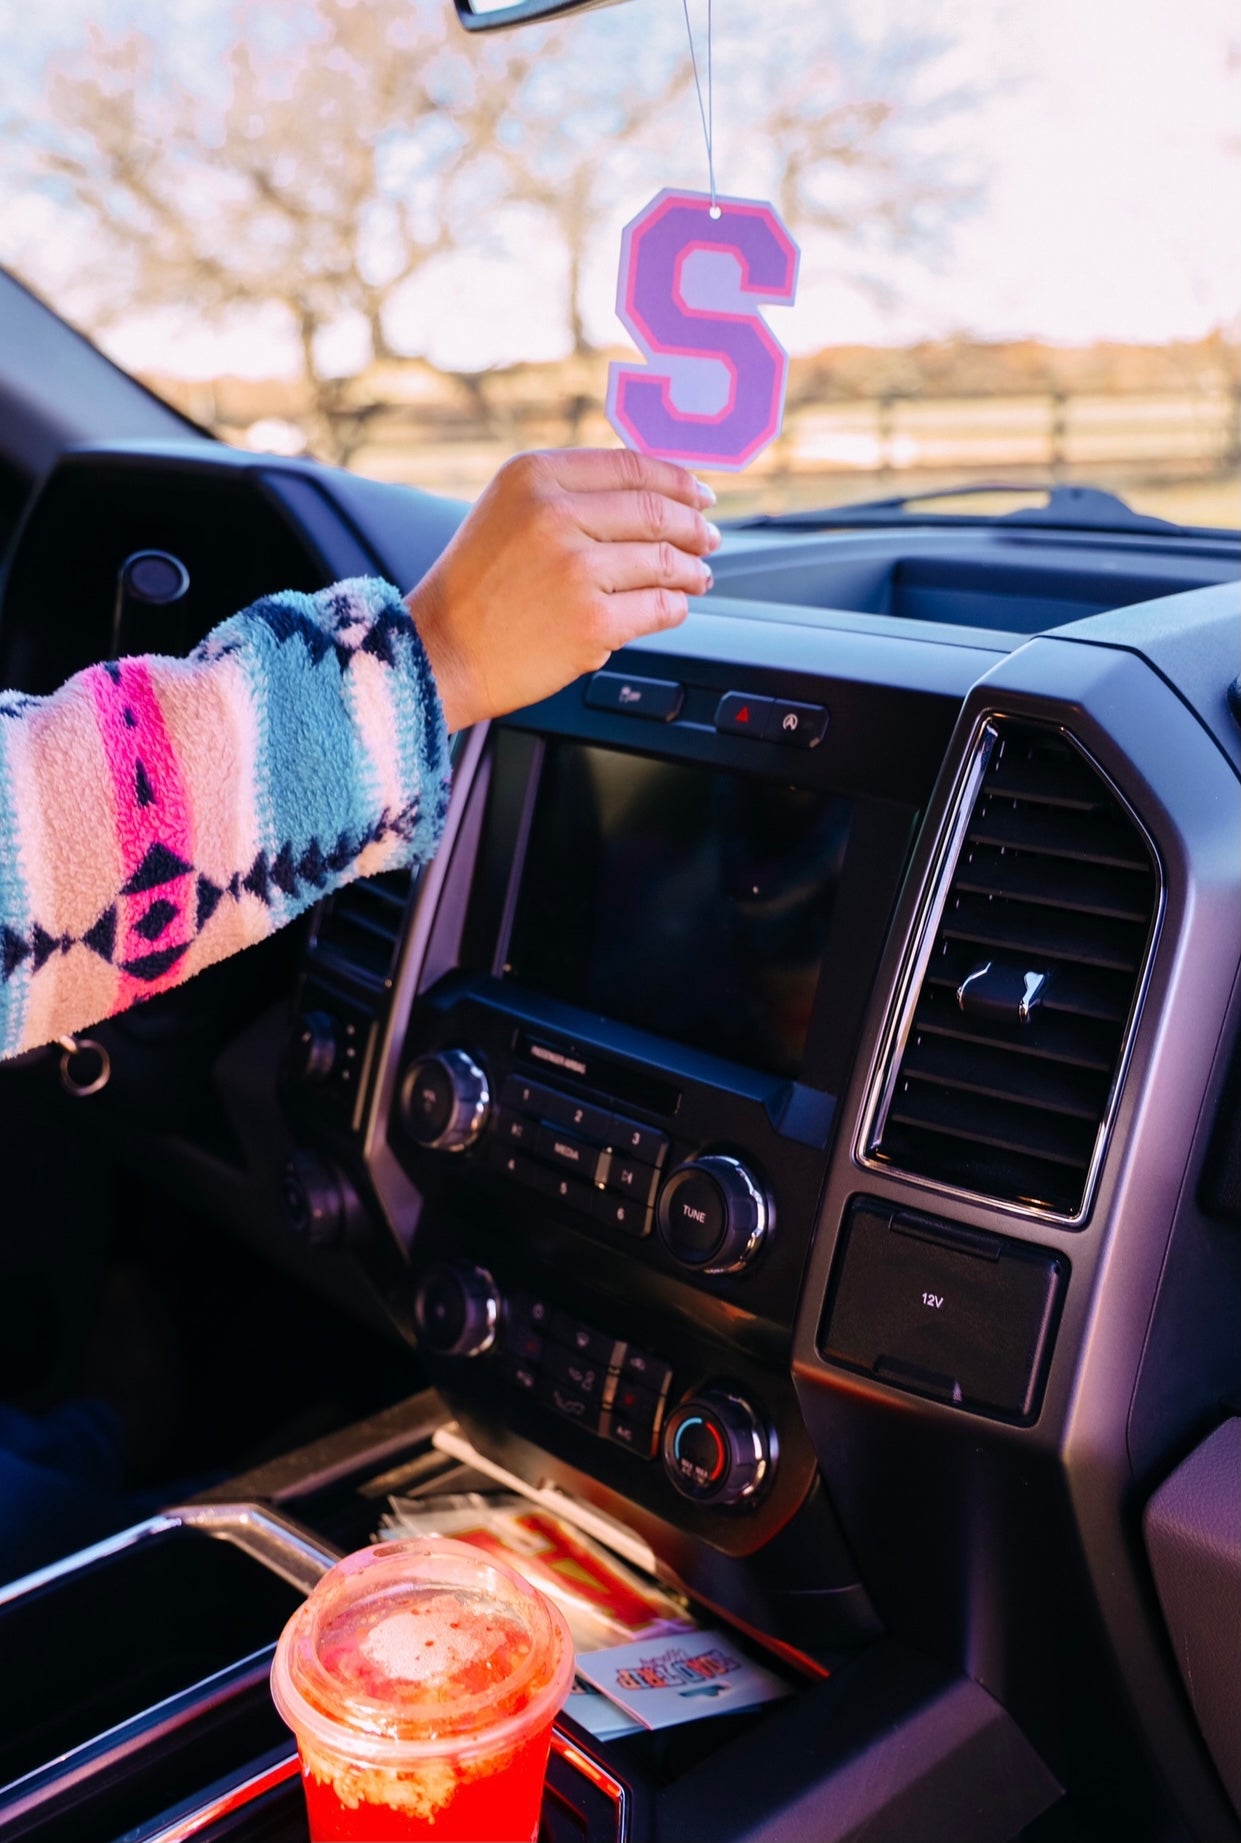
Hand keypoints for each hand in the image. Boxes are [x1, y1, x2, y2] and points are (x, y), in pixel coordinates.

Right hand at [405, 448, 719, 732]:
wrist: (440, 655)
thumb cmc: (474, 589)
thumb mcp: (506, 512)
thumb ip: (568, 493)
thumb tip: (652, 491)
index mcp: (533, 476)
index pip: (630, 466)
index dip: (677, 480)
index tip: (699, 495)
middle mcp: (554, 515)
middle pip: (656, 511)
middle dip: (694, 527)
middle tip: (708, 539)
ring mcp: (576, 571)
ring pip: (665, 561)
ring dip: (691, 571)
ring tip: (697, 577)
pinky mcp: (593, 623)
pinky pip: (659, 608)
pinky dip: (674, 608)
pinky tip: (672, 608)